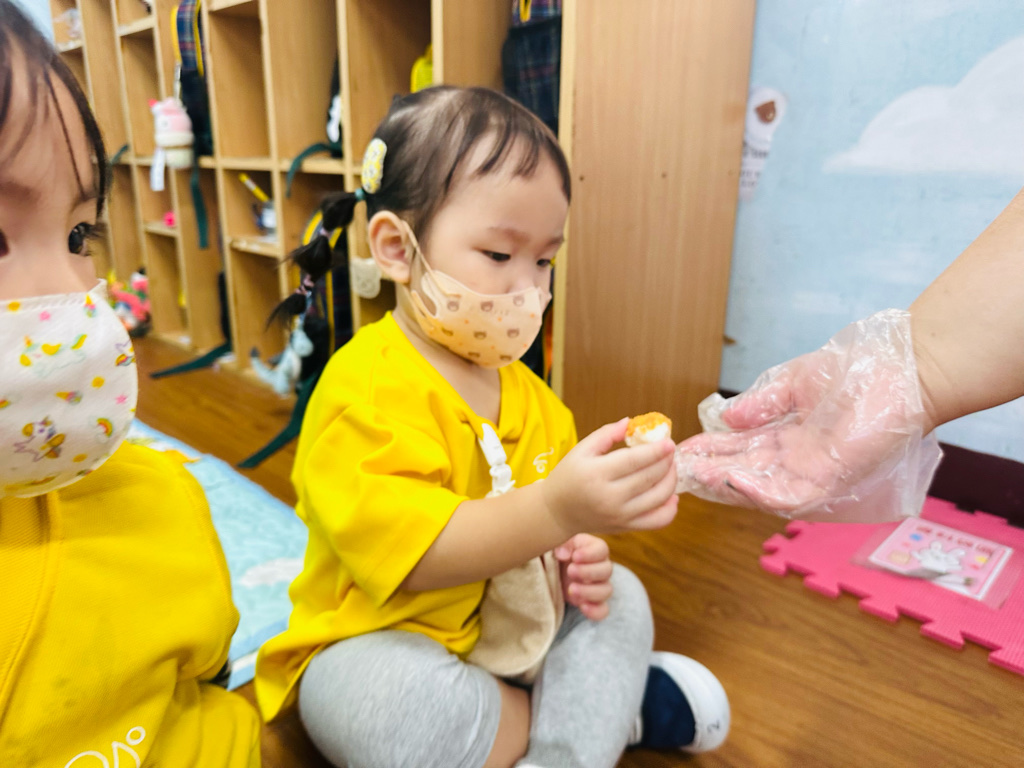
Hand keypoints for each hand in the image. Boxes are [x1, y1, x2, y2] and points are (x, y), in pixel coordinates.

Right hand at [542, 418, 677, 535]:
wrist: (557, 513)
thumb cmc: (568, 477)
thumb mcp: (580, 450)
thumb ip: (605, 434)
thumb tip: (630, 422)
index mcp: (596, 474)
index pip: (634, 460)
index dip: (656, 450)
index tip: (669, 441)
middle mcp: (610, 497)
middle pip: (650, 477)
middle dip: (666, 461)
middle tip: (669, 450)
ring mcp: (620, 515)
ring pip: (659, 497)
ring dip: (671, 479)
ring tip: (669, 467)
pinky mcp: (626, 527)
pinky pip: (658, 521)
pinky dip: (671, 508)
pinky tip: (671, 495)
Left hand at [555, 534, 612, 620]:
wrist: (551, 569)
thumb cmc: (556, 552)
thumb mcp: (558, 542)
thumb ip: (563, 544)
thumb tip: (564, 554)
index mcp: (593, 549)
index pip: (602, 549)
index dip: (591, 554)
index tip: (575, 557)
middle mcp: (600, 567)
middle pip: (607, 570)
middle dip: (588, 572)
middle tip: (570, 571)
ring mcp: (599, 586)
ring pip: (606, 591)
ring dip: (589, 591)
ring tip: (571, 589)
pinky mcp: (593, 603)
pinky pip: (603, 610)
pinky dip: (595, 611)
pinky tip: (582, 606)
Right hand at [675, 310, 940, 520]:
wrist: (898, 373)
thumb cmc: (853, 372)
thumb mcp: (792, 384)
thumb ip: (760, 404)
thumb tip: (725, 418)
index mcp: (786, 437)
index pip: (739, 449)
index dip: (709, 449)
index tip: (679, 449)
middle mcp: (794, 459)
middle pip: (742, 472)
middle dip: (708, 469)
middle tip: (675, 468)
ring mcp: (810, 473)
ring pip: (758, 488)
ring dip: (725, 483)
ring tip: (695, 474)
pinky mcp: (828, 481)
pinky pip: (788, 495)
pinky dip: (759, 492)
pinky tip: (733, 480)